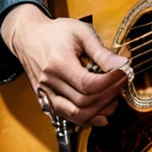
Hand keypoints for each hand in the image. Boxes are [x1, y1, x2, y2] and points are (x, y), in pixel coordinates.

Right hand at [1, 3, 130, 126]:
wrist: (28, 37)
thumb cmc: (54, 32)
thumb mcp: (80, 33)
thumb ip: (101, 51)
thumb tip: (122, 64)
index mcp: (58, 63)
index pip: (88, 84)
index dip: (110, 83)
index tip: (123, 74)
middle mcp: (49, 82)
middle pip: (83, 101)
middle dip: (108, 96)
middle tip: (122, 84)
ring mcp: (46, 94)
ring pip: (75, 114)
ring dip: (99, 111)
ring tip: (114, 99)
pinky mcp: (46, 100)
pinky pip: (67, 116)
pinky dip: (86, 118)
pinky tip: (100, 113)